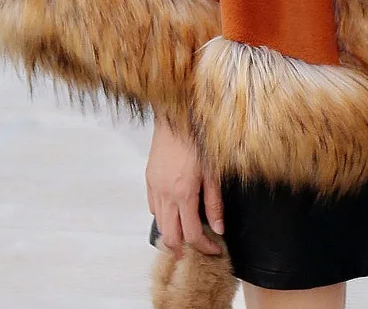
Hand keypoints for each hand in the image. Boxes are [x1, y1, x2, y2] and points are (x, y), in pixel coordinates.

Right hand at [146, 116, 223, 258]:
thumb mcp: (214, 171)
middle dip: (183, 249)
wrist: (177, 115)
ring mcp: (155, 187)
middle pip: (170, 236)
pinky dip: (163, 216)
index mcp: (184, 193)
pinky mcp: (149, 179)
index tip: (215, 249)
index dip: (204, 247)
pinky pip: (153, 207)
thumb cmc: (199, 139)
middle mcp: (166, 194)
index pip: (192, 234)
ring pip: (159, 223)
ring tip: (185, 236)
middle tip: (196, 252)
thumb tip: (218, 228)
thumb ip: (215, 203)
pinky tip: (174, 212)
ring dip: (171, 234)